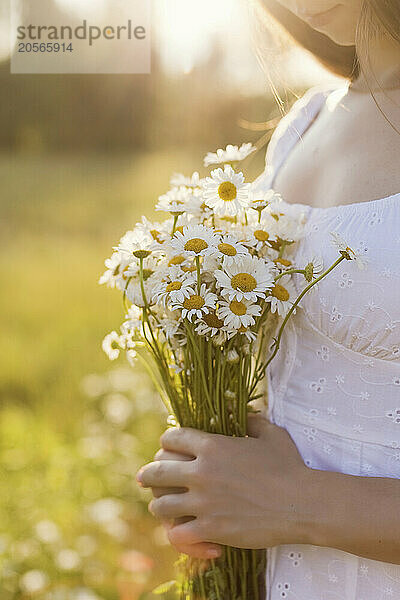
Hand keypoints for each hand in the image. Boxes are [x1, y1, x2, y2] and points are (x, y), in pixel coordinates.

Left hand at [136, 415, 316, 555]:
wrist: (302, 503)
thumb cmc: (289, 466)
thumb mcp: (271, 434)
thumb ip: (252, 420)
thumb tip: (245, 413)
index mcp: (212, 445)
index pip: (171, 439)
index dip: (166, 442)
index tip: (165, 448)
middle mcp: (201, 472)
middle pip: (156, 471)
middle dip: (149, 474)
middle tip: (144, 478)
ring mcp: (203, 502)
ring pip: (161, 504)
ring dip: (159, 505)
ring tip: (160, 506)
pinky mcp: (210, 528)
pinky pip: (178, 532)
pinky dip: (176, 532)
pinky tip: (180, 531)